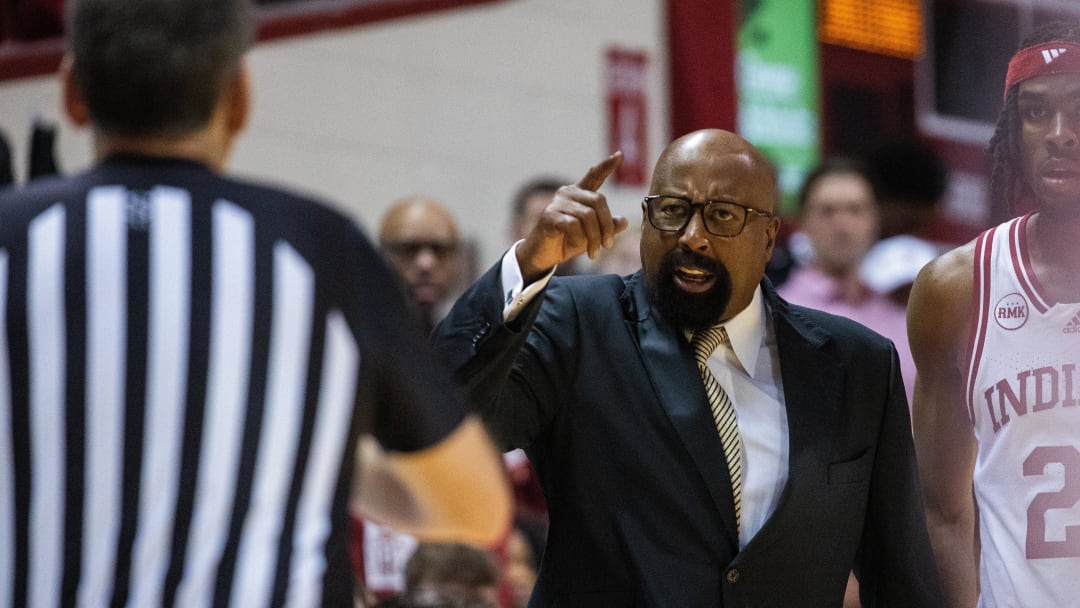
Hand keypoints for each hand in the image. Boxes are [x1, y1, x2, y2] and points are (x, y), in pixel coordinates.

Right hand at [516, 151, 628, 281]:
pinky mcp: (549, 215)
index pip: (594, 176)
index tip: (619, 155)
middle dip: (607, 226)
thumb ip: (607, 227)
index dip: (606, 166)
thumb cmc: (567, 242)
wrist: (543, 256)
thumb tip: (624, 221)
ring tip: (594, 253)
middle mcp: (568, 193)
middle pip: (599, 201)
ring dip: (594, 238)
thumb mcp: (592, 236)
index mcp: (579, 195)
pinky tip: (575, 246)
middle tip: (608, 245)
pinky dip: (578, 239)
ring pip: (588, 216)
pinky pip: (573, 225)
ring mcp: (558, 203)